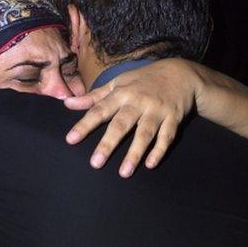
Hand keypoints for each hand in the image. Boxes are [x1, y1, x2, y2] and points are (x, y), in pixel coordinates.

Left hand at [64, 59, 197, 177]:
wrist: (180, 73)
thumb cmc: (143, 80)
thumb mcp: (118, 83)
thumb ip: (94, 96)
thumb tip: (67, 104)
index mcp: (122, 93)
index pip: (99, 110)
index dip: (85, 125)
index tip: (70, 140)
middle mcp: (138, 102)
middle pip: (121, 124)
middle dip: (108, 144)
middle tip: (95, 163)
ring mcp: (157, 110)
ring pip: (144, 133)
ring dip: (134, 153)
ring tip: (123, 173)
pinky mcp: (173, 117)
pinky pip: (166, 136)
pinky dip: (159, 150)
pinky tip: (150, 164)